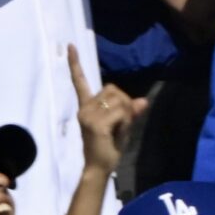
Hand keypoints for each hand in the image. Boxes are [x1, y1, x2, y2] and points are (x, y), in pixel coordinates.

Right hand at [70, 50, 141, 174]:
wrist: (98, 168)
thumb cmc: (108, 148)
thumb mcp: (121, 126)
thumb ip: (129, 112)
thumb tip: (143, 101)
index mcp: (86, 106)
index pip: (79, 81)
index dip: (75, 63)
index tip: (70, 45)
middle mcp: (85, 107)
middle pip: (113, 89)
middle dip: (125, 103)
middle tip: (121, 123)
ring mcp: (89, 115)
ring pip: (120, 100)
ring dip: (127, 113)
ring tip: (118, 129)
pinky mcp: (96, 123)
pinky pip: (121, 113)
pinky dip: (126, 122)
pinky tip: (118, 133)